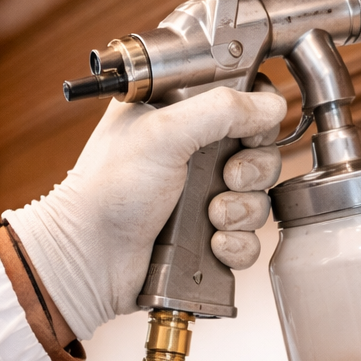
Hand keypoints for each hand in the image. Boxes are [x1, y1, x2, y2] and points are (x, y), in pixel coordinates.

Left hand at [4, 88, 286, 339]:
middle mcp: (195, 152)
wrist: (89, 257)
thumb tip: (271, 105)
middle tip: (227, 177)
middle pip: (260, 153)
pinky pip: (248, 240)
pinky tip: (214, 244)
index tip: (248, 134)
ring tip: (212, 216)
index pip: (243, 103)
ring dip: (243, 210)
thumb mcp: (164, 133)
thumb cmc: (109, 189)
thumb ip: (221, 110)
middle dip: (252, 170)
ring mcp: (202, 196)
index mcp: (181, 115)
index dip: (256, 118)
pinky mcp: (207, 236)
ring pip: (258, 198)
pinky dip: (237, 245)